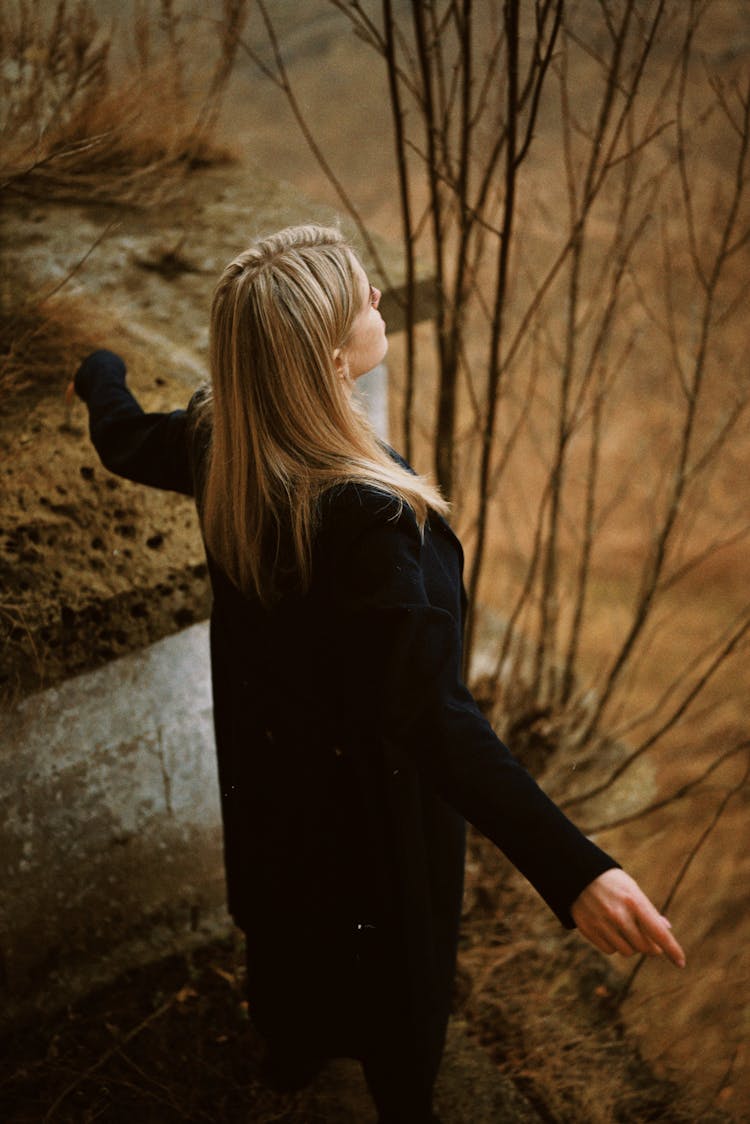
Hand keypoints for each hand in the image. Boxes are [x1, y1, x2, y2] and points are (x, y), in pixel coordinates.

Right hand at [571, 868, 685, 967]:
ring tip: (625, 930)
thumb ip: (648, 911)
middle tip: (648, 939)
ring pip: (627, 951)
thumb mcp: (632, 889)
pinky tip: (610, 930)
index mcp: (634, 901)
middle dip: (650, 946)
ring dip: (631, 946)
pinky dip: (614, 945)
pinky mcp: (588, 930)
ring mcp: (602, 923)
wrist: (575, 873)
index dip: (672, 950)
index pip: (659, 933)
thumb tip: (666, 930)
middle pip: (645, 947)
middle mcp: (619, 915)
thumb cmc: (610, 881)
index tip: (681, 962)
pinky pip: (610, 950)